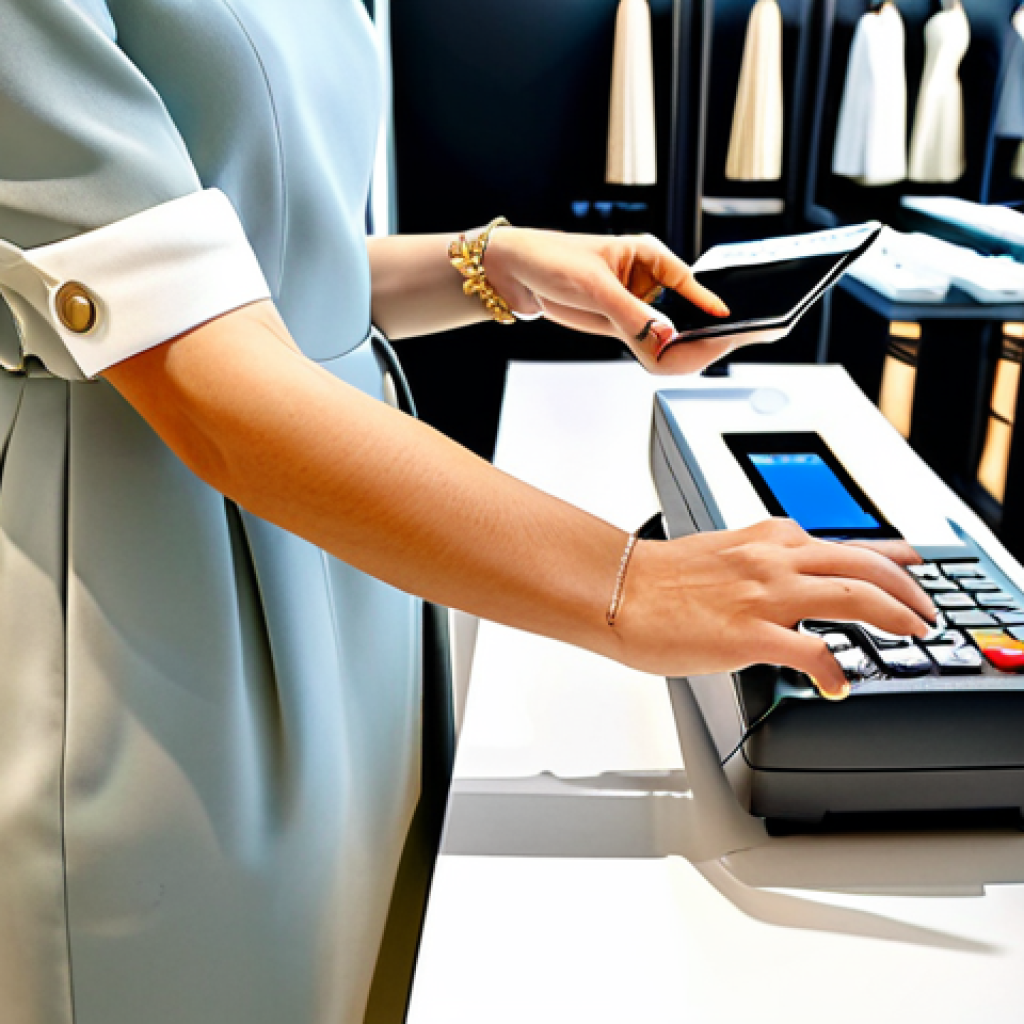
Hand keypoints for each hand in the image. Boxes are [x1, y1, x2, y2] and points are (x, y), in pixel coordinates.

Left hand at [484, 227, 732, 374]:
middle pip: (687, 313)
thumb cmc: (552, 259)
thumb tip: (662, 339)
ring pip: (668, 334)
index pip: (691, 285)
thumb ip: (630, 314)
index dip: (710, 308)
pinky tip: (664, 364)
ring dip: (677, 350)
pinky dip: (655, 357)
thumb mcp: (594, 286)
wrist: (513, 273)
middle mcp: (649, 281)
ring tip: (686, 362)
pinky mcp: (621, 325)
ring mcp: (636, 305)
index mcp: (651, 256)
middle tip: (712, 352)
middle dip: (699, 334)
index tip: (728, 326)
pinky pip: (646, 345)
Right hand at [610, 519, 935, 698]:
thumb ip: (757, 555)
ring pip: (854, 598)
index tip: (909, 563)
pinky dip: (835, 670)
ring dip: (894, 616)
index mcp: (766, 541)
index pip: (841, 544)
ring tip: (912, 634)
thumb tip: (780, 567)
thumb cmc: (654, 578)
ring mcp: (765, 596)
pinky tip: (838, 686)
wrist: (616, 590)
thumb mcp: (717, 549)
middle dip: (907, 588)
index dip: (886, 555)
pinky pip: (812, 652)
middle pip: (863, 565)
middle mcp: (773, 561)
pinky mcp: (749, 634)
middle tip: (924, 611)